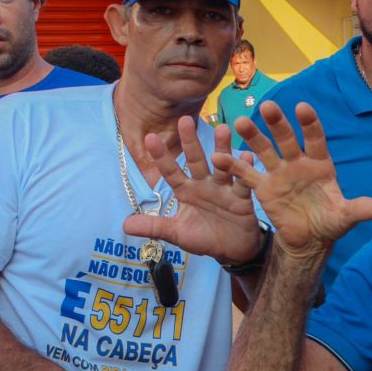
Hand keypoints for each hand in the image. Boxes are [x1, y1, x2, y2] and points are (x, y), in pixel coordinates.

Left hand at [124, 117, 261, 263]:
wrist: (232, 250)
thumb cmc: (203, 238)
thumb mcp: (177, 234)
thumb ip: (154, 227)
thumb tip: (124, 225)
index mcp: (185, 191)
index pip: (170, 171)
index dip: (161, 156)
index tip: (150, 137)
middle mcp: (204, 184)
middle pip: (196, 160)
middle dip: (190, 141)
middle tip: (185, 120)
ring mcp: (223, 188)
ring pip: (222, 165)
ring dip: (223, 148)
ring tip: (223, 128)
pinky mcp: (241, 197)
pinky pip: (242, 182)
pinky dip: (245, 169)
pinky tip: (247, 155)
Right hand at [229, 102, 371, 257]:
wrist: (309, 238)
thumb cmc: (330, 223)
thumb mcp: (345, 218)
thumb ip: (358, 210)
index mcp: (321, 164)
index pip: (315, 140)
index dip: (310, 125)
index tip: (303, 108)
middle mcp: (298, 162)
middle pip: (287, 139)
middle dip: (278, 123)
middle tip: (268, 106)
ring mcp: (279, 172)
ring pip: (265, 150)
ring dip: (253, 136)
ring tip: (241, 121)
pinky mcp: (264, 186)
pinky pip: (247, 174)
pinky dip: (234, 166)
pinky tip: (219, 156)